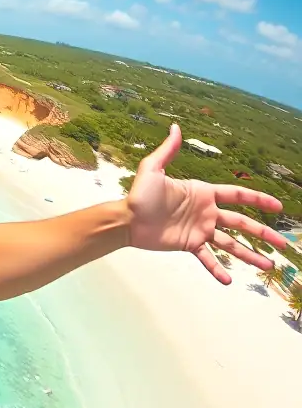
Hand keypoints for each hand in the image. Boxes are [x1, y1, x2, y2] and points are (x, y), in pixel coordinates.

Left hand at [126, 124, 289, 283]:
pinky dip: (217, 269)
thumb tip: (175, 127)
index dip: (259, 200)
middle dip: (263, 233)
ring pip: (230, 244)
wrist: (125, 220)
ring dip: (249, 255)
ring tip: (268, 266)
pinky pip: (207, 259)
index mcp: (204, 194)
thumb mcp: (153, 169)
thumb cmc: (139, 195)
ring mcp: (199, 231)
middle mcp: (206, 213)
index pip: (238, 196)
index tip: (278, 207)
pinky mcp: (188, 245)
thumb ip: (168, 150)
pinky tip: (229, 280)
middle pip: (242, 224)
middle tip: (283, 244)